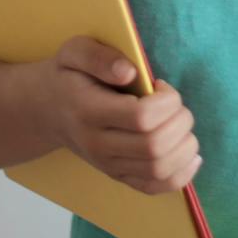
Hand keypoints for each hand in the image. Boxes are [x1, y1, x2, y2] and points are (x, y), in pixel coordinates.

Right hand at [29, 36, 202, 194]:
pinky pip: (155, 187)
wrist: (47, 110)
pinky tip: (190, 155)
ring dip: (185, 146)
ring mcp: (108, 165)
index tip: (161, 85)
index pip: (142, 118)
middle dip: (181, 121)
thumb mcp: (74, 51)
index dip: (166, 101)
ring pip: (159, 170)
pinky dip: (181, 175)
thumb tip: (129, 72)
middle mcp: (98, 145)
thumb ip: (99, 56)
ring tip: (180, 123)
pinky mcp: (118, 176)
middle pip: (155, 146)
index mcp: (89, 112)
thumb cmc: (68, 76)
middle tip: (174, 104)